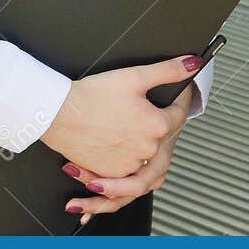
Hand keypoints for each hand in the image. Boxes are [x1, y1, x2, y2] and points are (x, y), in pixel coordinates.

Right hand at [60, 83, 194, 224]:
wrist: (57, 114)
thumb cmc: (90, 96)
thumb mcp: (133, 76)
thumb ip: (167, 71)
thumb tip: (191, 64)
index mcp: (156, 126)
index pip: (179, 114)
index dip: (182, 99)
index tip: (181, 92)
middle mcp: (146, 151)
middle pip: (167, 142)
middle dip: (167, 129)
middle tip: (161, 117)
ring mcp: (128, 166)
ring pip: (149, 168)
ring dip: (150, 155)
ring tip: (144, 140)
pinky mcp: (110, 175)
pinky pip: (125, 184)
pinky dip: (124, 178)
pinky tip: (121, 164)